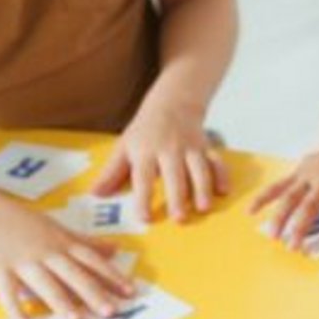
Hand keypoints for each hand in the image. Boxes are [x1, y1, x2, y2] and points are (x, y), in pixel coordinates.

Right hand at [0, 190, 134, 318]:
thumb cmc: (19, 219)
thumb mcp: (56, 226)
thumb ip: (85, 241)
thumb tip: (115, 248)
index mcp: (60, 241)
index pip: (92, 260)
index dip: (112, 275)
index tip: (130, 291)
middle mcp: (45, 252)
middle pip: (73, 274)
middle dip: (93, 293)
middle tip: (111, 312)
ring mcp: (21, 260)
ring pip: (45, 283)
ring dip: (61, 302)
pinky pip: (8, 291)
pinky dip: (16, 309)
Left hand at [94, 98, 226, 222]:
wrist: (173, 100)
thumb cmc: (146, 130)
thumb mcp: (124, 146)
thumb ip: (112, 173)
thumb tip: (95, 194)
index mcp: (145, 151)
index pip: (142, 178)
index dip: (143, 198)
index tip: (144, 218)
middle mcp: (169, 149)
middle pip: (174, 175)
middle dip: (178, 197)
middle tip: (179, 218)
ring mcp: (190, 147)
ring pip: (198, 169)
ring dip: (202, 189)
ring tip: (203, 208)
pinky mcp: (206, 147)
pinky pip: (216, 161)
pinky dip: (222, 175)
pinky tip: (224, 190)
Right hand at [249, 149, 318, 254]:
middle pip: (309, 206)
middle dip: (301, 227)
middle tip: (294, 247)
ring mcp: (308, 175)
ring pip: (290, 197)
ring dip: (280, 217)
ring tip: (273, 236)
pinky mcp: (298, 172)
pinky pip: (279, 185)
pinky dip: (264, 197)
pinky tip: (252, 211)